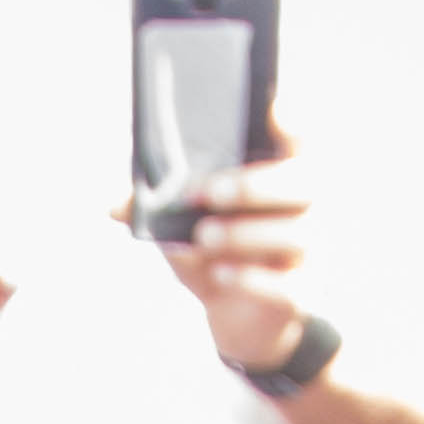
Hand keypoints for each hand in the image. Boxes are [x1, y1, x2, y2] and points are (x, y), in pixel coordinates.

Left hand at [160, 122, 321, 376]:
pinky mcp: (300, 293)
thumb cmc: (213, 253)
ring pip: (295, 234)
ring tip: (203, 237)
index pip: (297, 138)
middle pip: (302, 182)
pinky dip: (249, 278)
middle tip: (208, 193)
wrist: (238, 316)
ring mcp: (309, 250)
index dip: (291, 120)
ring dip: (245, 233)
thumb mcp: (180, 226)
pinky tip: (218, 274)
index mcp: (279, 174)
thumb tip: (114, 207)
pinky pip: (285, 285)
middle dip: (254, 185)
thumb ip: (154, 209)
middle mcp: (305, 207)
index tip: (273, 107)